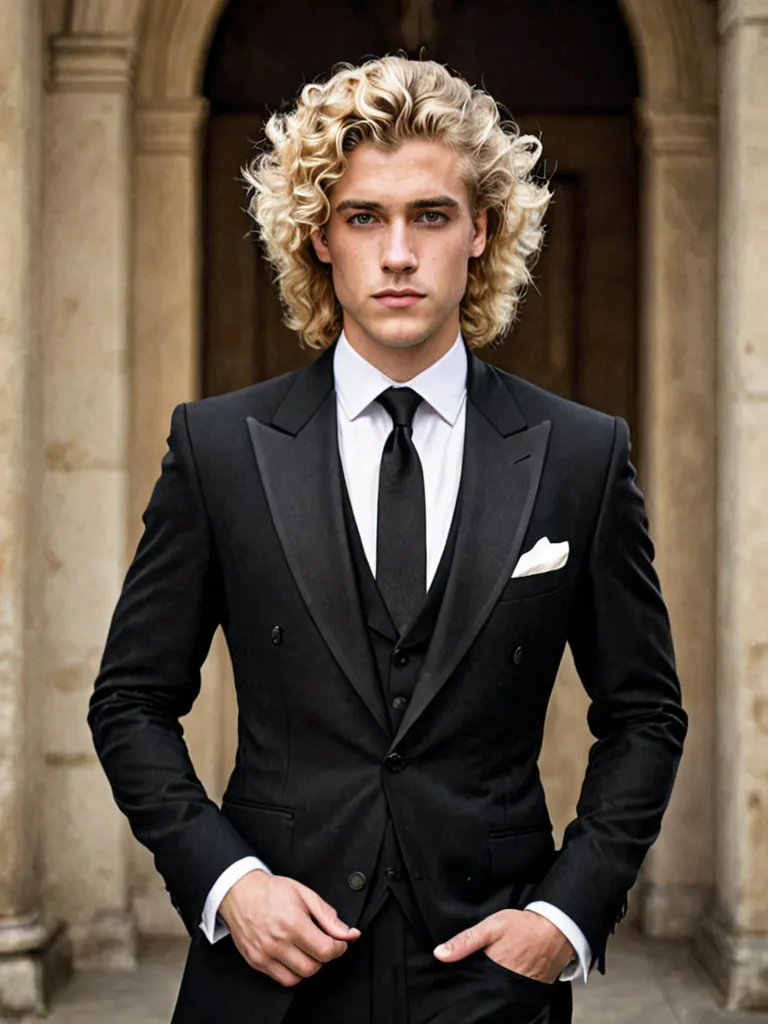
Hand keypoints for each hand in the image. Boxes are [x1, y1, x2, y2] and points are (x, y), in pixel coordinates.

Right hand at [219, 869, 360, 986]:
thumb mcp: (305, 895)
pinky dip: (293, 972)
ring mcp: (265, 954)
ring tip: (305, 948)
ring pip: (299, 977)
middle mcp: (278, 942)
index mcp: (293, 923)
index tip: (339, 942)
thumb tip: (349, 933)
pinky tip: (292, 956)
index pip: (326, 950)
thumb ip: (328, 916)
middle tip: (320, 942)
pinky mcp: (256, 962)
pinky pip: (283, 979)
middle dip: (323, 956)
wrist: (241, 892)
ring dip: (308, 965)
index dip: (339, 948)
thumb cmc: (272, 891)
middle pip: (314, 966)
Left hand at [433, 908, 573, 982]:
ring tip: (482, 978)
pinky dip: (503, 988)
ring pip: (496, 993)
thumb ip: (466, 940)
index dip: (460, 982)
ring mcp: (518, 989)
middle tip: (468, 977)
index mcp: (492, 970)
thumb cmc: (522, 926)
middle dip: (474, 986)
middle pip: (482, 991)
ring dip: (488, 987)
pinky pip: (511, 993)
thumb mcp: (490, 927)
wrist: (556, 930)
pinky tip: (498, 979)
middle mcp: (504, 984)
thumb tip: (439, 954)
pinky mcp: (529, 990)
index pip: (469, 984)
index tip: (451, 980)